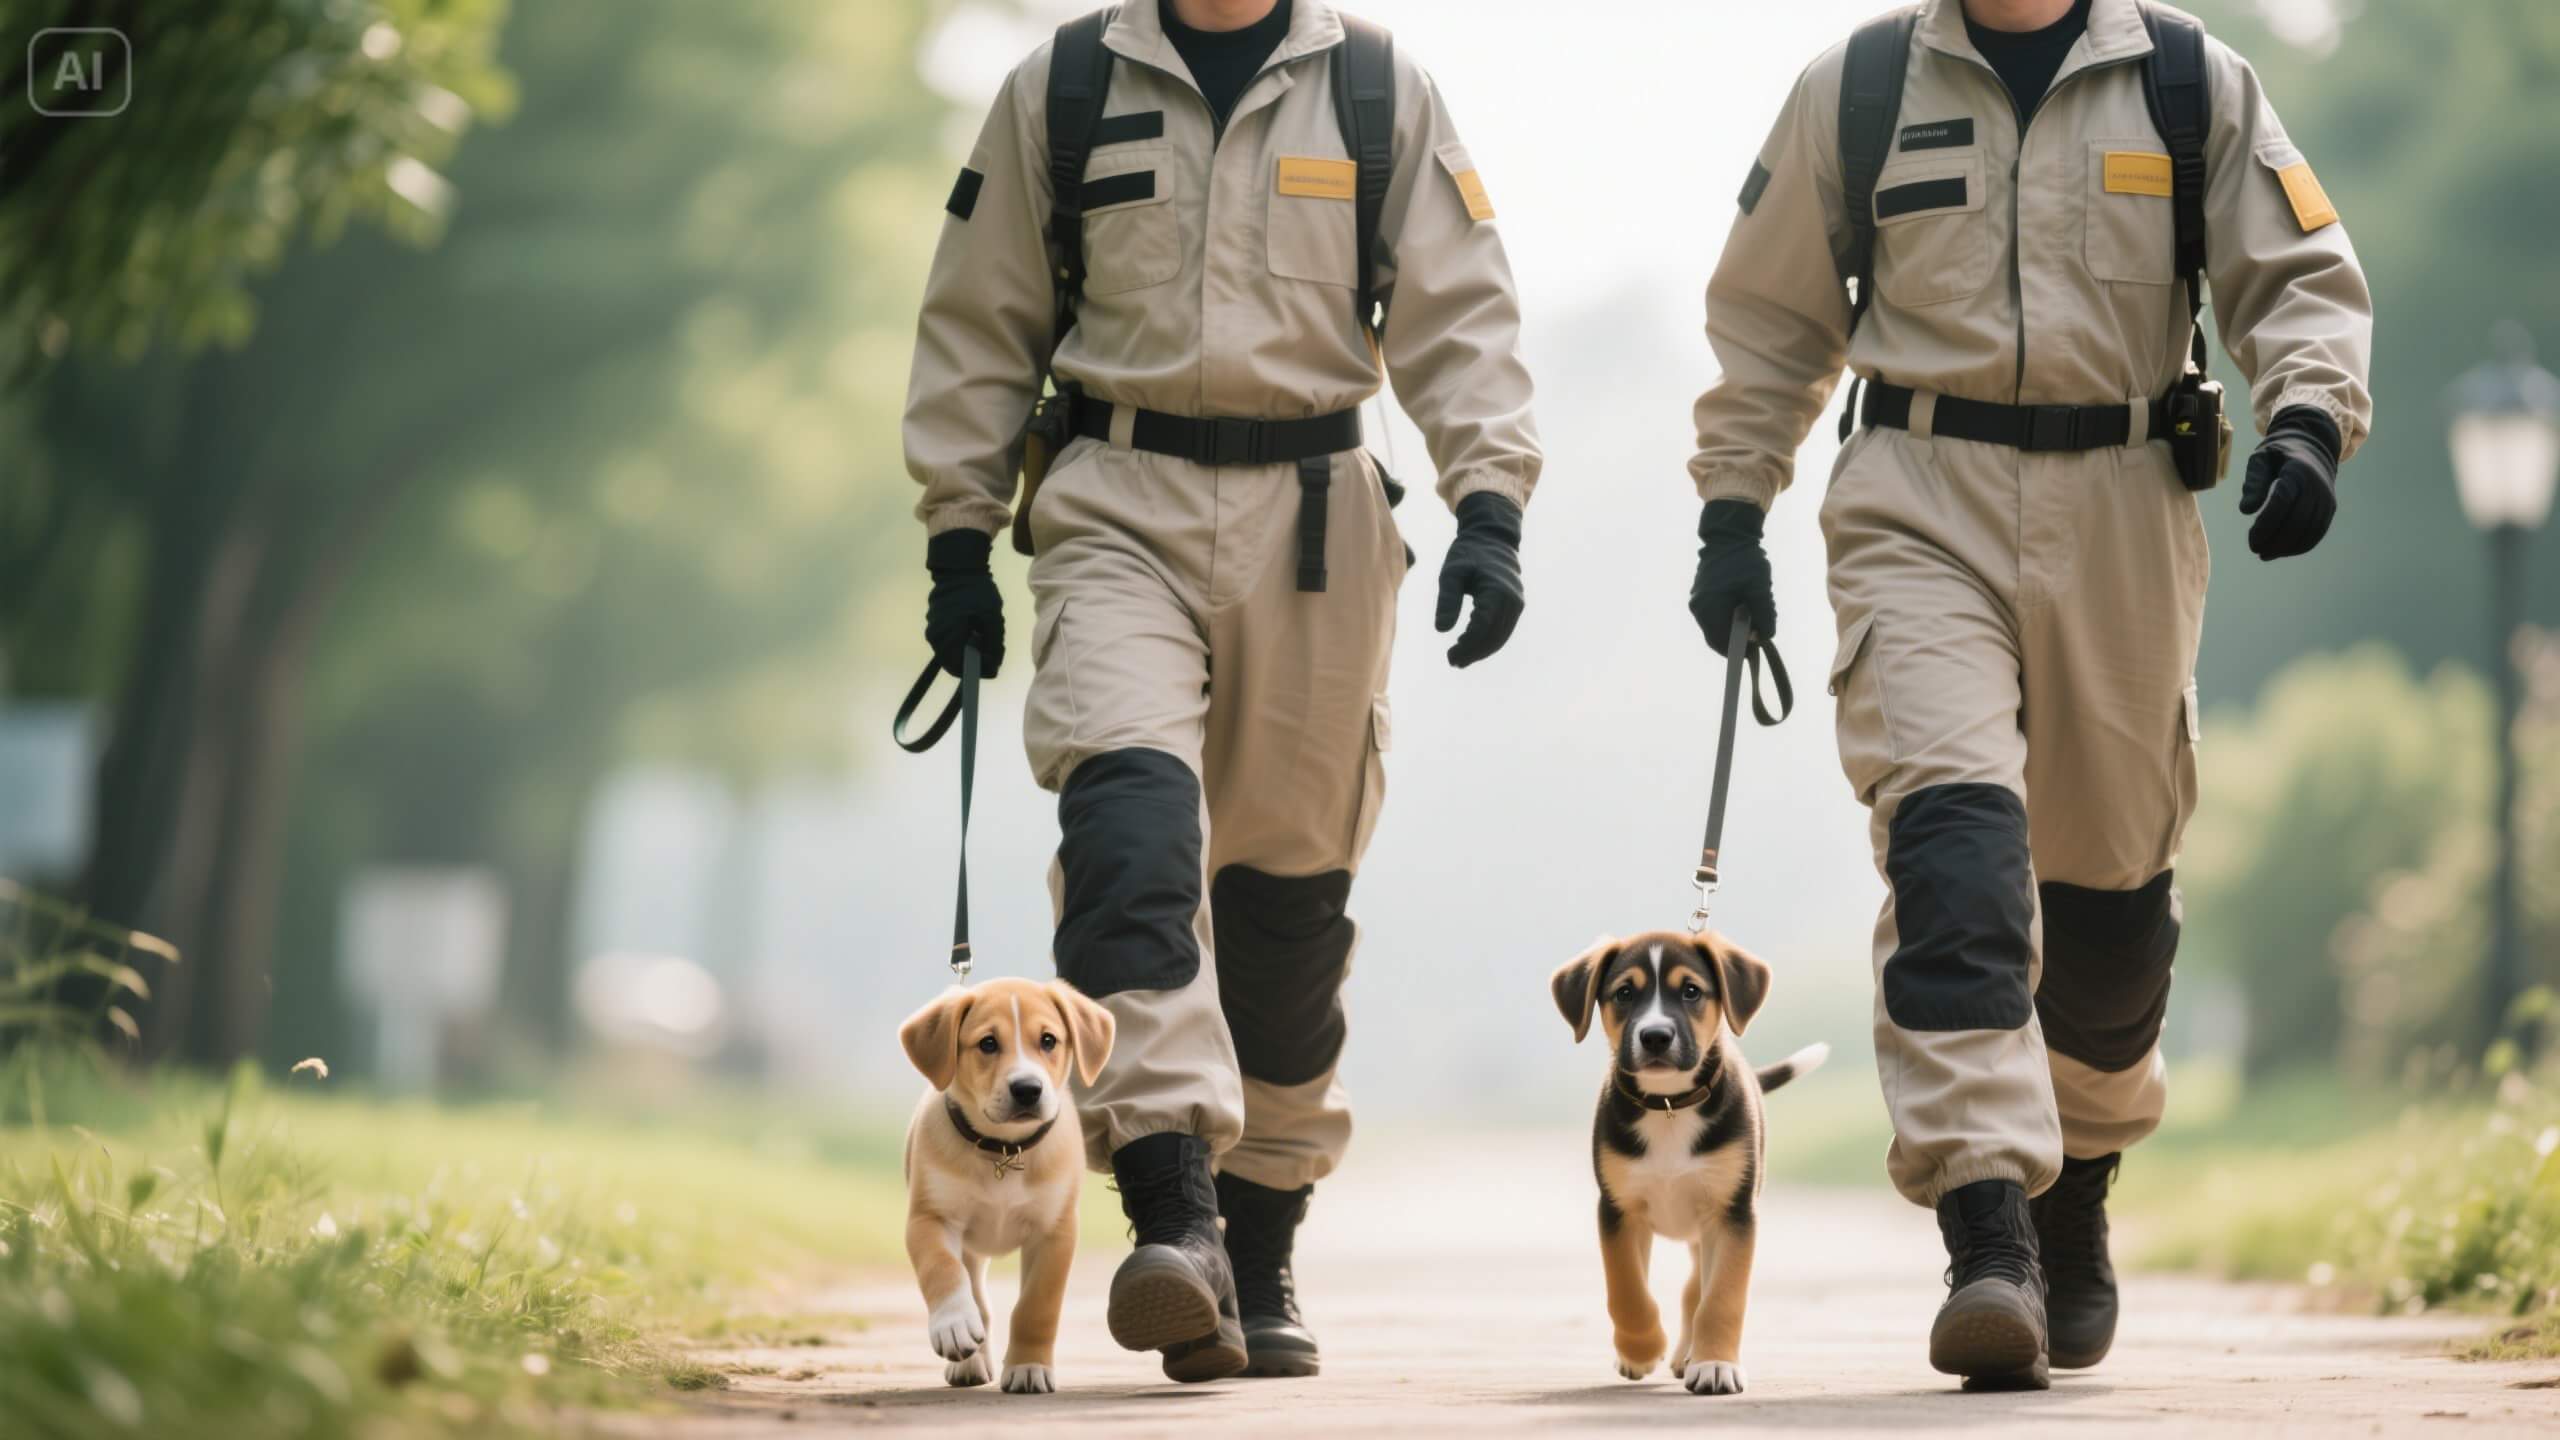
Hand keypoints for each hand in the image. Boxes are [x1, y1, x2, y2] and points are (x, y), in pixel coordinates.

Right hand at [924, 529, 1004, 677]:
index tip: (994, 660)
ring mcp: (933, 631)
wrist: (959, 568)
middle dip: (976, 660)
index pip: (960, 669)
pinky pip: (949, 643)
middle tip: (993, 647)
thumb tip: (991, 667)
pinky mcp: (935, 625)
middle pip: (956, 663)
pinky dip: (963, 642)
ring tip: (986, 635)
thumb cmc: (977, 592)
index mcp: (948, 637)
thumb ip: (992, 645)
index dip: (978, 670)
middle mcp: (936, 638)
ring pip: (953, 653)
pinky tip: (976, 629)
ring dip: (969, 651)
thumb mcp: (992, 618)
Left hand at [1434, 492, 1524, 668]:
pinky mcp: (1515, 606)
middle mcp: (1512, 600)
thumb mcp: (1451, 572)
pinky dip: (1487, 641)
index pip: (1483, 628)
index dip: (1467, 646)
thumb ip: (1447, 600)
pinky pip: (1503, 630)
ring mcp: (1517, 604)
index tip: (1450, 656)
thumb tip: (1441, 630)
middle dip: (1473, 653)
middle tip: (1452, 661)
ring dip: (1480, 651)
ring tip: (1458, 658)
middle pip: (1494, 637)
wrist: (1492, 537)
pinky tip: (1468, 644)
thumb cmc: (1468, 553)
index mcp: (1497, 590)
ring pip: (1500, 637)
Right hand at [1689, 500, 1774, 655]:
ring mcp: (1697, 601)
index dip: (1738, 650)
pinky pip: (1714, 615)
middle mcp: (1698, 608)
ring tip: (1753, 617)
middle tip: (1756, 636)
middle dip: (1736, 640)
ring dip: (1733, 628)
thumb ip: (1764, 615)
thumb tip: (1764, 637)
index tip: (1754, 651)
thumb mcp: (1760, 588)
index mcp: (1709, 607)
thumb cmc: (1745, 560)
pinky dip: (1728, 617)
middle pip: (1716, 637)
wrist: (1727, 535)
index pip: (1721, 641)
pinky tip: (1743, 607)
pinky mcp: (1701, 595)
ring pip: (1715, 627)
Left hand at [2238, 406, 2340, 560]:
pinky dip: (2299, 546)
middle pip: (2297, 520)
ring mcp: (2326, 498)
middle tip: (2254, 548)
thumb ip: (2253, 482)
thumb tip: (2246, 510)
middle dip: (2274, 539)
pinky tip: (2280, 551)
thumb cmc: (2278, 455)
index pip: (2283, 501)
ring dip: (2286, 547)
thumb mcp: (2260, 459)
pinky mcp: (2330, 508)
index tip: (2251, 538)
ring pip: (2309, 530)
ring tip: (2264, 554)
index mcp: (2297, 470)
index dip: (2266, 523)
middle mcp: (2316, 485)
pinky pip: (2317, 532)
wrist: (2312, 448)